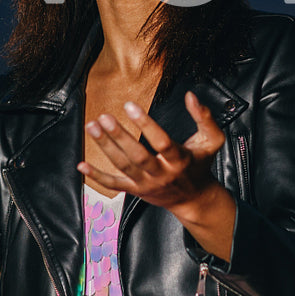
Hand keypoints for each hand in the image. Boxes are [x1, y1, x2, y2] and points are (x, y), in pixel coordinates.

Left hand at [78, 92, 225, 215]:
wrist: (195, 199)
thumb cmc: (201, 165)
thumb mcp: (212, 141)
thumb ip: (204, 118)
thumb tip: (190, 96)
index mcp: (180, 160)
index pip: (162, 142)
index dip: (146, 124)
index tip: (130, 106)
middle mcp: (162, 174)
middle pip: (138, 156)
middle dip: (119, 137)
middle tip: (104, 118)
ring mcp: (147, 184)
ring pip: (124, 167)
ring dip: (106, 147)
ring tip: (92, 127)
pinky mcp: (136, 191)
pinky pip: (115, 184)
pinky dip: (97, 176)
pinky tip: (82, 165)